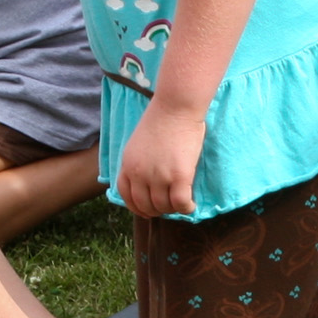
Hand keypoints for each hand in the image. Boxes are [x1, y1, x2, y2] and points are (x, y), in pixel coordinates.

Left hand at [114, 100, 205, 218]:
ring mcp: (158, 176)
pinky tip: (191, 204)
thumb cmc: (161, 118)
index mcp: (128, 165)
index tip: (147, 211)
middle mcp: (139, 174)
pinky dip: (186, 208)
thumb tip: (148, 181)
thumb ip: (138, 162)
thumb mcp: (138, 143)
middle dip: (157, 211)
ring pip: (164, 206)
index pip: (126, 196)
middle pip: (145, 205)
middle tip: (169, 207)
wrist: (176, 107)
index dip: (137, 208)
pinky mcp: (179, 176)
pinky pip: (180, 203)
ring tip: (181, 203)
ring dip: (173, 209)